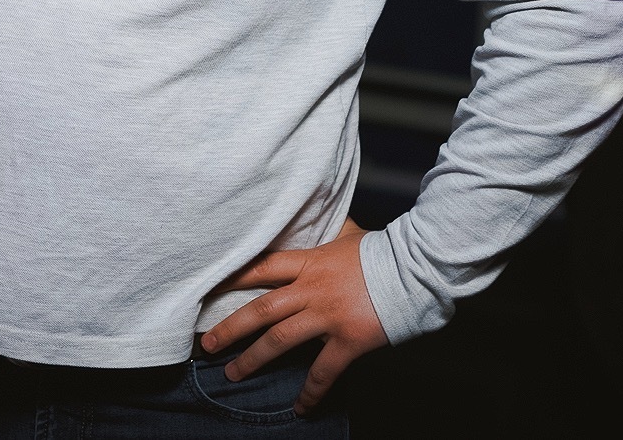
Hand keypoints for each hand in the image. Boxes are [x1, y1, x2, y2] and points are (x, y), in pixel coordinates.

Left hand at [200, 217, 387, 414]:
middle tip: (207, 343)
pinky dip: (310, 392)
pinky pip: (323, 371)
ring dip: (253, 359)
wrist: (415, 268)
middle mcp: (311, 289)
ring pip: (280, 340)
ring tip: (233, 374)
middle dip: (230, 328)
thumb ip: (329, 234)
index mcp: (308, 262)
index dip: (232, 278)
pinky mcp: (349, 340)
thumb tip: (324, 216)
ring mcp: (328, 316)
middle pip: (261, 309)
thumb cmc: (382, 251)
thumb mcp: (347, 235)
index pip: (260, 268)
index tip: (208, 289)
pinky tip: (300, 407)